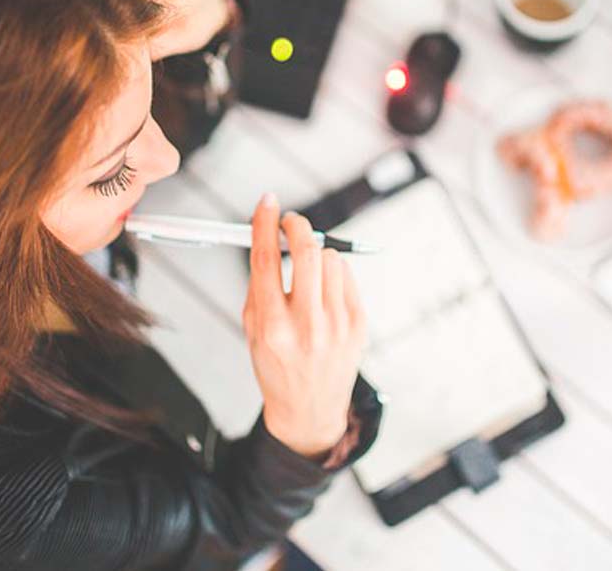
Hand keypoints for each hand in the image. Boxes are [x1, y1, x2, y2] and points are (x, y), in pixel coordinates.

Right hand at [242, 193, 367, 457]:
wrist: (309, 409)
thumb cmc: (277, 366)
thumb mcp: (253, 330)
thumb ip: (259, 285)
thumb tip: (268, 238)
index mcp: (272, 326)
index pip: (266, 260)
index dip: (264, 224)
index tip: (267, 202)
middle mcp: (306, 324)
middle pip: (306, 251)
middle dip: (297, 226)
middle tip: (290, 223)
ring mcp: (337, 324)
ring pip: (330, 259)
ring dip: (315, 254)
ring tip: (307, 271)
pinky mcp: (358, 324)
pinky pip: (346, 276)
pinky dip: (333, 273)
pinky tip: (323, 290)